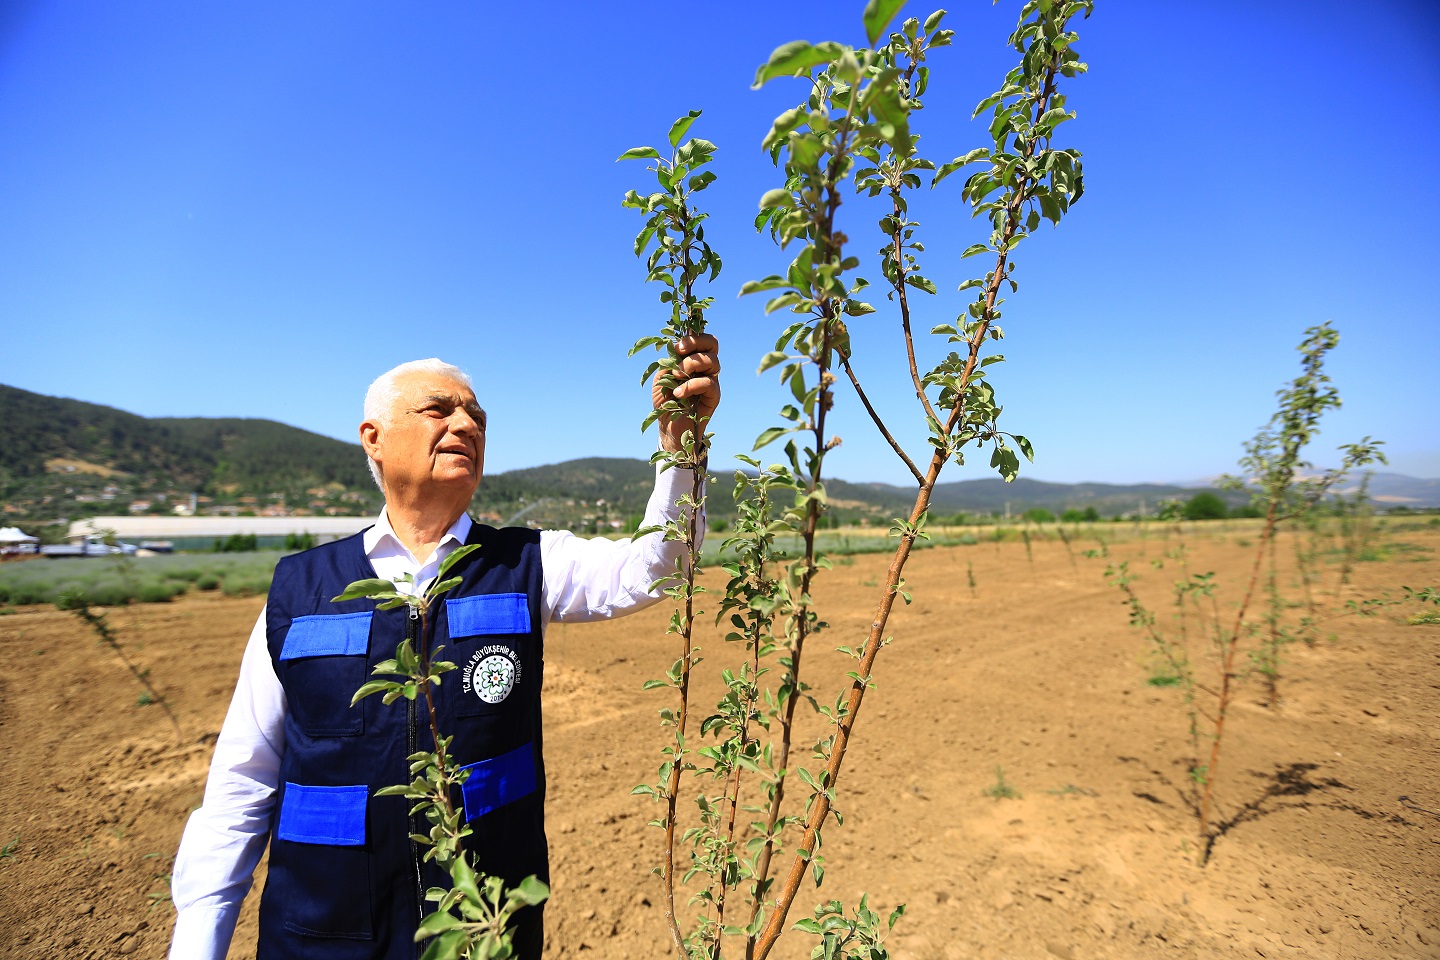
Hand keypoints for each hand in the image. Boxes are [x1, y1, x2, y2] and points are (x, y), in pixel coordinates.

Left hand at [655, 333, 719, 454]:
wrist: (667, 426)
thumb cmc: (665, 400)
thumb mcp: (662, 376)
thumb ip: (670, 361)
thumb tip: (677, 349)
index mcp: (694, 359)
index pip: (703, 339)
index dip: (692, 338)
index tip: (676, 347)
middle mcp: (706, 367)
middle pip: (713, 344)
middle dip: (695, 343)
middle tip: (679, 352)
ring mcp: (711, 380)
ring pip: (712, 361)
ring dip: (691, 364)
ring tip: (676, 376)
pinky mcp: (714, 396)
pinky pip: (709, 383)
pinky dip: (692, 385)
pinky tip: (678, 393)